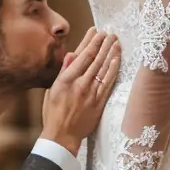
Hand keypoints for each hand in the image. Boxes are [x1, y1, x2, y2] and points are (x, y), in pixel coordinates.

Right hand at [40, 27, 121, 150]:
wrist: (61, 137)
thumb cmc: (54, 115)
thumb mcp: (52, 91)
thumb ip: (63, 72)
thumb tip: (72, 55)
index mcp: (65, 80)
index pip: (81, 56)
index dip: (90, 42)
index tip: (96, 31)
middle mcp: (79, 84)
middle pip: (95, 59)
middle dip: (103, 43)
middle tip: (110, 33)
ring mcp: (90, 93)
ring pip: (103, 68)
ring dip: (111, 52)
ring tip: (116, 41)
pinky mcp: (99, 102)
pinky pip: (108, 82)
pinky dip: (113, 69)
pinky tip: (117, 58)